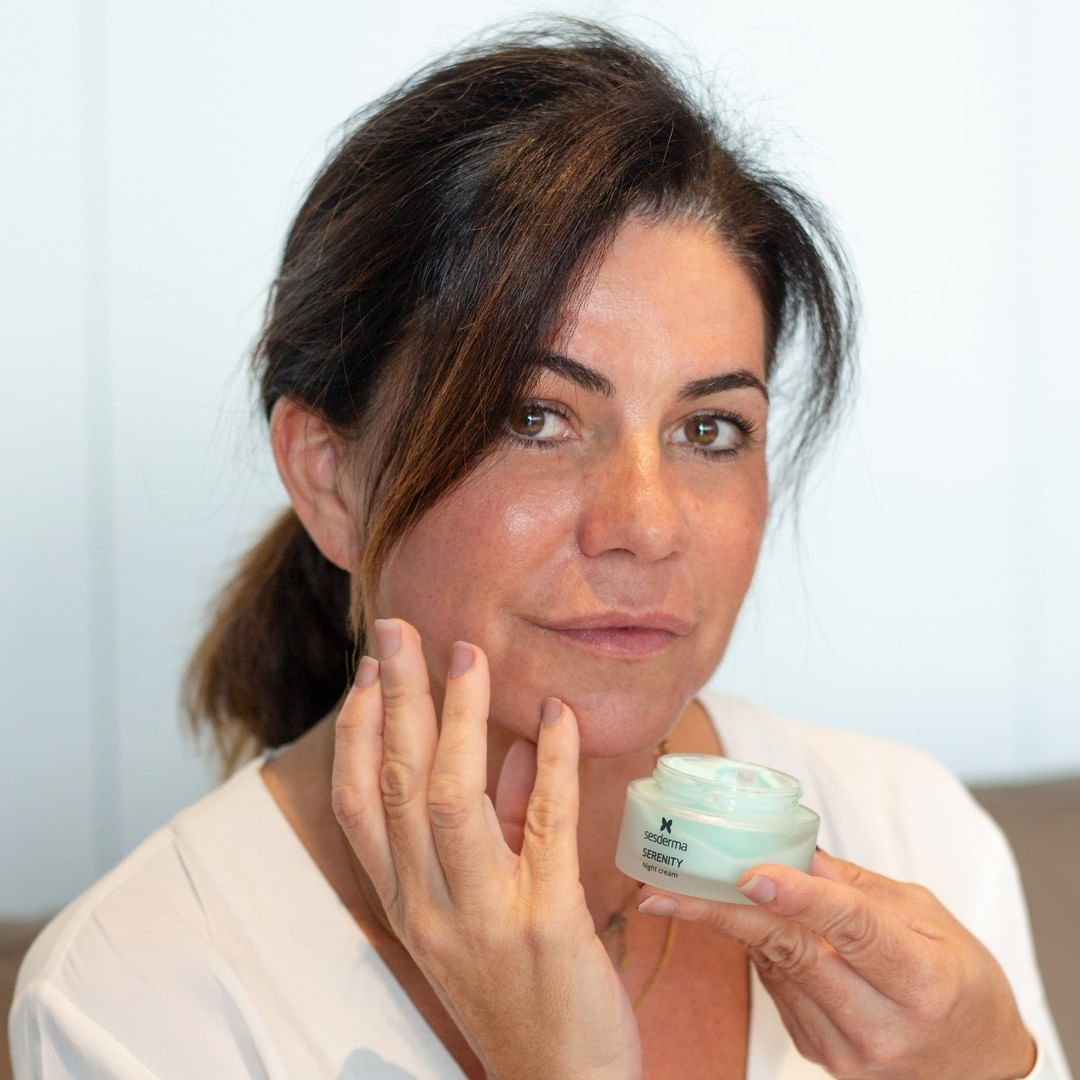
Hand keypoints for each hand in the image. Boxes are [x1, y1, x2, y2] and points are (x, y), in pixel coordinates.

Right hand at [331, 617, 640, 1079]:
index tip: (367, 670)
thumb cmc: (524, 990)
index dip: (357, 730)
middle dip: (393, 700)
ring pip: (448, 799)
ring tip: (466, 655)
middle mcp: (429, 909)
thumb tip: (516, 744)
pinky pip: (544, 829)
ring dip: (456, 718)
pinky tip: (555, 716)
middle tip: (399, 631)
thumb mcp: (487, 906)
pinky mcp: (546, 927)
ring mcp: (483, 918)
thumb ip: (500, 822)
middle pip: (395, 784)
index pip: (358, 803)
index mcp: (407, 902)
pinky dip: (550, 765)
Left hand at [638, 849, 1034, 1079]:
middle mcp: (882, 1025)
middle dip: (720, 914)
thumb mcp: (929, 919)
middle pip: (791, 953)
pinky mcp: (821, 1055)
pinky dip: (757, 949)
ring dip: (727, 925)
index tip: (750, 873)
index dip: (799, 897)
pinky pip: (776, 989)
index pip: (851, 928)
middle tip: (660, 890)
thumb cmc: (961, 980)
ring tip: (680, 888)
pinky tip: (741, 919)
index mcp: (922, 980)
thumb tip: (797, 850)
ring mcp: (847, 1050)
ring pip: (773, 969)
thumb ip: (860, 888)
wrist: (977, 1066)